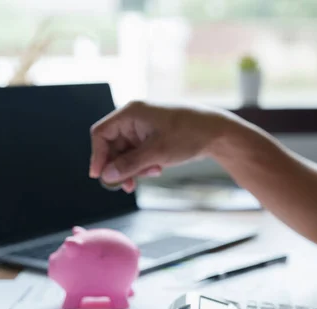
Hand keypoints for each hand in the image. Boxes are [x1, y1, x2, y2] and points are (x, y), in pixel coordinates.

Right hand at [89, 101, 232, 192]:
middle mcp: (135, 118)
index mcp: (131, 113)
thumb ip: (130, 165)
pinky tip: (158, 169)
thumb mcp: (157, 152)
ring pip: (127, 153)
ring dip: (134, 168)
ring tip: (152, 174)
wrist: (217, 133)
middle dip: (120, 167)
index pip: (101, 134)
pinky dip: (144, 164)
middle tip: (127, 187)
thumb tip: (107, 176)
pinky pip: (139, 154)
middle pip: (113, 146)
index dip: (98, 156)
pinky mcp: (154, 137)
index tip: (100, 177)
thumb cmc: (188, 135)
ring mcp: (144, 128)